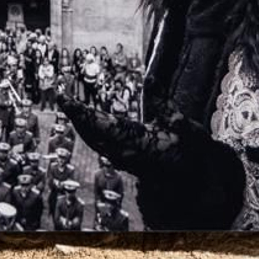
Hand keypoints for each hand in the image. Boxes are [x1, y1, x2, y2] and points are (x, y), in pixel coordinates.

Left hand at [59, 95, 223, 177]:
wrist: (196, 181)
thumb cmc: (190, 151)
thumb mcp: (181, 122)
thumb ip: (162, 101)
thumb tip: (149, 78)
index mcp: (135, 142)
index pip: (99, 124)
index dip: (79, 111)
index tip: (64, 99)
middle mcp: (124, 153)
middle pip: (90, 133)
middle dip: (75, 116)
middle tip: (62, 97)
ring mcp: (123, 160)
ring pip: (93, 141)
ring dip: (81, 124)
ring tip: (71, 107)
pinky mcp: (125, 161)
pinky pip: (100, 146)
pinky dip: (90, 132)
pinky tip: (88, 124)